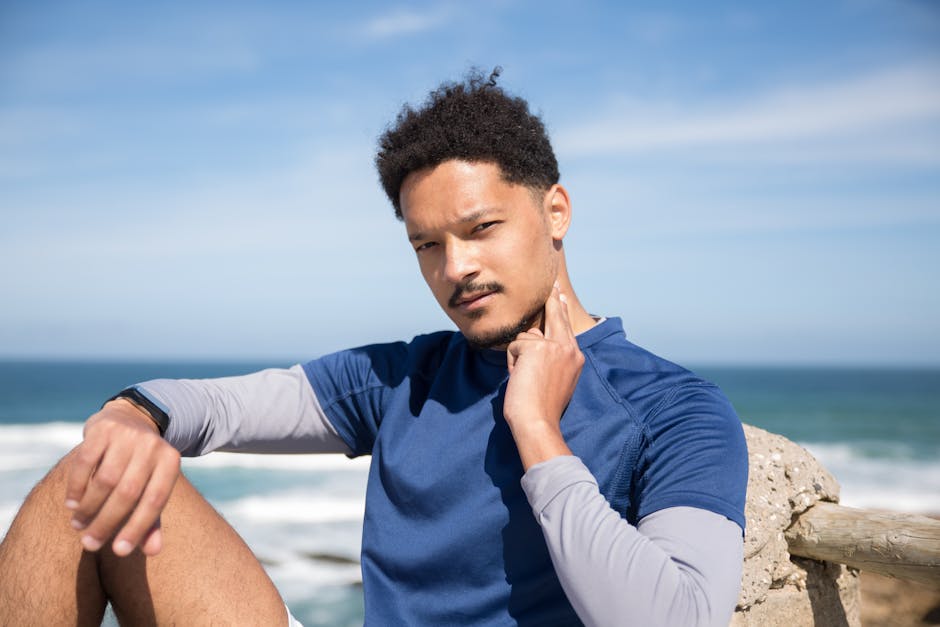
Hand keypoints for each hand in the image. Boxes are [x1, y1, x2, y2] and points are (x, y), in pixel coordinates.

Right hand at [65, 399, 180, 555]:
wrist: (130, 420)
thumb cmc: (142, 466)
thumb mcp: (153, 486)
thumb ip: (153, 518)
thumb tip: (153, 551)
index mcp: (171, 462)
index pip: (155, 500)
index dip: (138, 528)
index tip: (119, 552)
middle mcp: (152, 446)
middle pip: (128, 492)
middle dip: (107, 523)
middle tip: (90, 544)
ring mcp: (128, 435)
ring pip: (105, 479)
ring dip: (89, 507)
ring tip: (78, 525)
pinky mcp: (103, 429)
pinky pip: (86, 462)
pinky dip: (77, 486)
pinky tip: (72, 504)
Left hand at [504, 282, 584, 468]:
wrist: (537, 420)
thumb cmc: (542, 407)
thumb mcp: (555, 379)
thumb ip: (552, 359)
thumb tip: (535, 342)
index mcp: (575, 358)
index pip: (566, 327)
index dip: (560, 310)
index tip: (560, 296)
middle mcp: (569, 348)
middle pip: (555, 316)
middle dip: (552, 300)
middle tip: (552, 284)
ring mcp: (555, 346)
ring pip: (526, 337)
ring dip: (518, 357)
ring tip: (524, 380)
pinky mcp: (537, 347)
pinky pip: (515, 346)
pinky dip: (512, 362)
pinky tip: (519, 378)